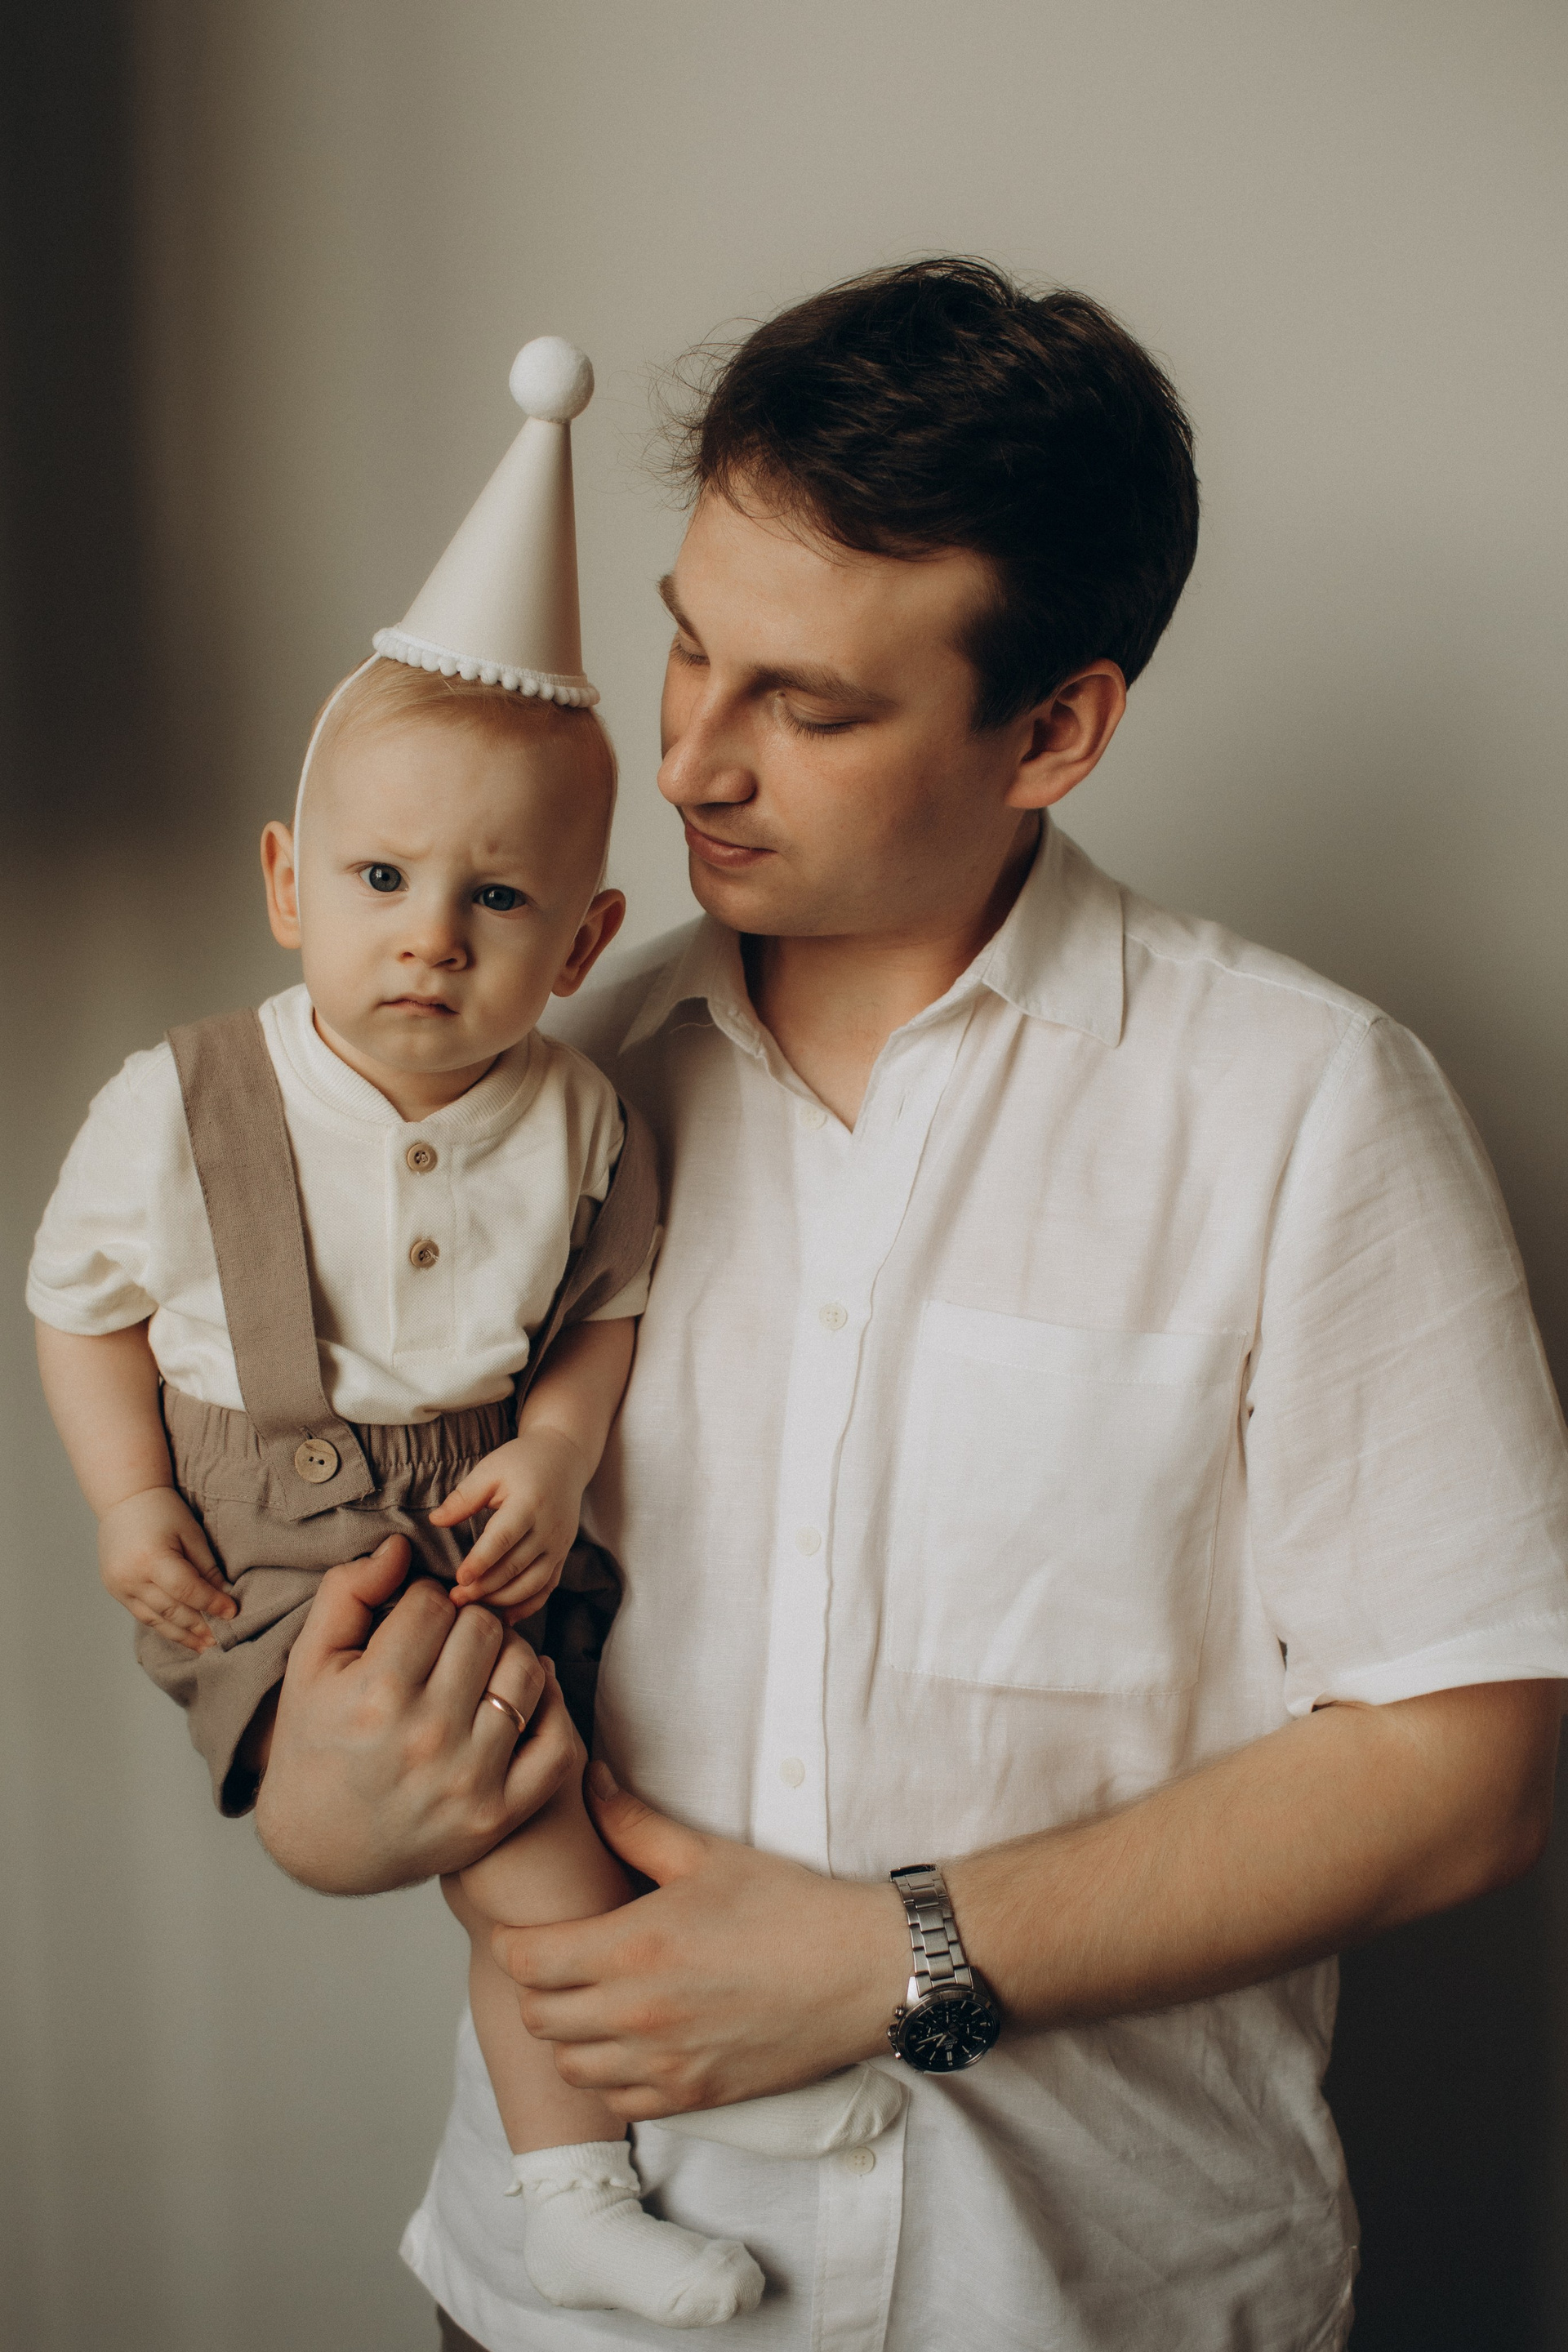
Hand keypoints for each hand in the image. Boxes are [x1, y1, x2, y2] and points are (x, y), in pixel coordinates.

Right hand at [98, 1485, 235, 1652]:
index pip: (187, 1591)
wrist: (124, 1499)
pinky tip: (180, 1633)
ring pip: (155, 1619)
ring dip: (180, 1635)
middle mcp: (131, 1576)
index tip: (232, 1612)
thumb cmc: (163, 1511)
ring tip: (203, 1646)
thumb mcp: (190, 1534)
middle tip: (221, 1640)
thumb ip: (206, 1568)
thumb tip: (224, 1598)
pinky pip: (142, 1614)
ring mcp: (118, 1586)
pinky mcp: (114, 1590)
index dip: (211, 1604)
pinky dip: (162, 1625)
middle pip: (171, 1610)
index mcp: (152, 1558)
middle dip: (198, 1627)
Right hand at [254, 1534, 582, 1894]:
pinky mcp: (499, 1814)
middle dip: (464, 1624)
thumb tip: (402, 1546)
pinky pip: (558, 1742)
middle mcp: (428, 1736)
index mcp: (377, 1693)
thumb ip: (348, 1592)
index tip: (411, 1623)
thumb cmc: (315, 1742)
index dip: (422, 1602)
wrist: (321, 1845)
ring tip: (476, 1670)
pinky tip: (519, 1698)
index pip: (434, 1603)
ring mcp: (470, 1779)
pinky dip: (549, 1709)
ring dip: (506, 1659)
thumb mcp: (308, 1664)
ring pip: (527, 1671)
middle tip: (444, 1646)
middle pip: (484, 1629)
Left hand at [433, 1430, 589, 1614]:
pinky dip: (529, 1606)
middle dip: (485, 1588)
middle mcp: (549, 1528)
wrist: (564, 1458)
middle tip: (455, 1599)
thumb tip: (435, 1520)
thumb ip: (464, 1497)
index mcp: (529, 1503)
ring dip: (503, 1600)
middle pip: (516, 1566)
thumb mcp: (491, 1470)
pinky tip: (506, 1617)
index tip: (459, 1579)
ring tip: (474, 1607)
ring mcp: (559, 1544)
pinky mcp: (563, 1555)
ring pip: (534, 1584)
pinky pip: (548, 1587)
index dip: (481, 1561)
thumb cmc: (520, 1462)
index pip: (503, 1539)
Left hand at [490, 1763, 909, 2119]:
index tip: (526, 1928)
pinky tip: (629, 2043)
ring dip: (567, 2036)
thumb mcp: (706, 1854)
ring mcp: (664, 2064)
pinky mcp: (693, 2097)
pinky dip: (608, 2076)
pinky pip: (616, 2102)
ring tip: (590, 2002)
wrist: (862, 1971)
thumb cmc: (789, 1907)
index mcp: (633, 1948)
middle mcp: (637, 2015)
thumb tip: (591, 1781)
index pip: (526, 1961)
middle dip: (536, 1986)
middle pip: (537, 2017)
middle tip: (560, 1959)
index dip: (513, 1941)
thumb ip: (634, 1823)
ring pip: (569, 2067)